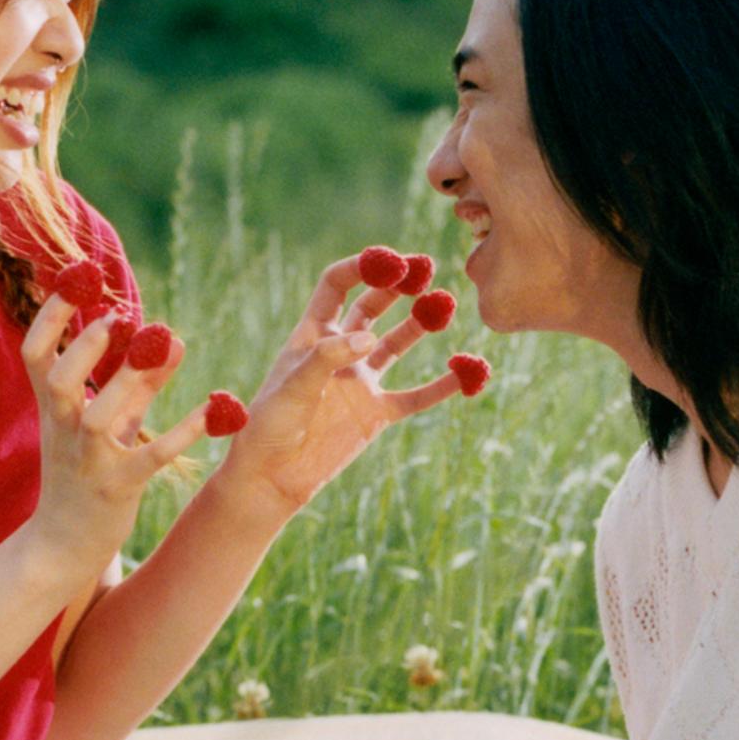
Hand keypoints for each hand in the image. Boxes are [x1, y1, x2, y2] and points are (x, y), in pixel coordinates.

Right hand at [16, 297, 198, 580]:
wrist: (64, 543)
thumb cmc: (86, 471)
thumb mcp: (112, 421)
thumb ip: (141, 380)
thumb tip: (173, 336)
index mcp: (53, 407)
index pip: (36, 353)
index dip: (51, 316)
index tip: (78, 277)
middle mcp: (64, 429)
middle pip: (59, 380)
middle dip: (86, 345)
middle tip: (120, 317)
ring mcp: (88, 461)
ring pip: (98, 418)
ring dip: (125, 381)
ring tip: (158, 346)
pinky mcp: (118, 488)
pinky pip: (151, 458)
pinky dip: (183, 432)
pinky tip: (216, 409)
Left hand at [208, 253, 473, 513]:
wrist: (274, 477)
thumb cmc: (270, 426)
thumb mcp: (293, 388)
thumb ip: (328, 359)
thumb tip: (369, 337)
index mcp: (312, 334)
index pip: (336, 285)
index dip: (361, 268)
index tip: (390, 262)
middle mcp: (340, 352)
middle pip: (372, 306)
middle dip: (397, 286)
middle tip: (425, 268)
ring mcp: (360, 381)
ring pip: (397, 343)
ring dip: (419, 323)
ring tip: (444, 304)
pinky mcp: (376, 413)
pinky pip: (416, 396)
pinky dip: (443, 385)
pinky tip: (468, 371)